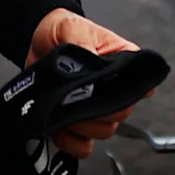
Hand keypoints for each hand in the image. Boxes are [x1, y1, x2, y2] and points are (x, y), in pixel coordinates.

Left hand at [27, 6, 149, 157]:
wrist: (38, 39)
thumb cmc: (63, 30)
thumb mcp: (74, 30)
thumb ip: (85, 48)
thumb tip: (94, 67)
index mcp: (122, 65)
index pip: (137, 89)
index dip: (120, 95)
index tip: (99, 89)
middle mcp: (113, 88)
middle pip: (120, 115)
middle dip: (96, 112)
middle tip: (73, 98)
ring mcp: (95, 106)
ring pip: (103, 131)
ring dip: (83, 127)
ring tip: (64, 110)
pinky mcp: (76, 122)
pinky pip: (84, 145)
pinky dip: (72, 142)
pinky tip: (61, 130)